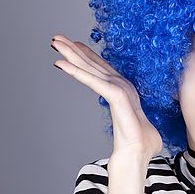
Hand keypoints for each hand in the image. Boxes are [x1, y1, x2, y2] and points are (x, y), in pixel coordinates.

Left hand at [51, 34, 162, 162]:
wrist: (137, 155)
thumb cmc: (139, 144)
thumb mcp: (130, 126)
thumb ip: (126, 122)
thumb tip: (127, 134)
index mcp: (125, 92)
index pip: (103, 69)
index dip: (88, 56)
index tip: (74, 45)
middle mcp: (122, 86)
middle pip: (94, 64)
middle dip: (74, 50)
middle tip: (57, 38)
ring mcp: (120, 89)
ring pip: (91, 68)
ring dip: (71, 54)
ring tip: (55, 42)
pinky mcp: (116, 95)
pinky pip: (92, 80)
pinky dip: (76, 71)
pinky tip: (60, 64)